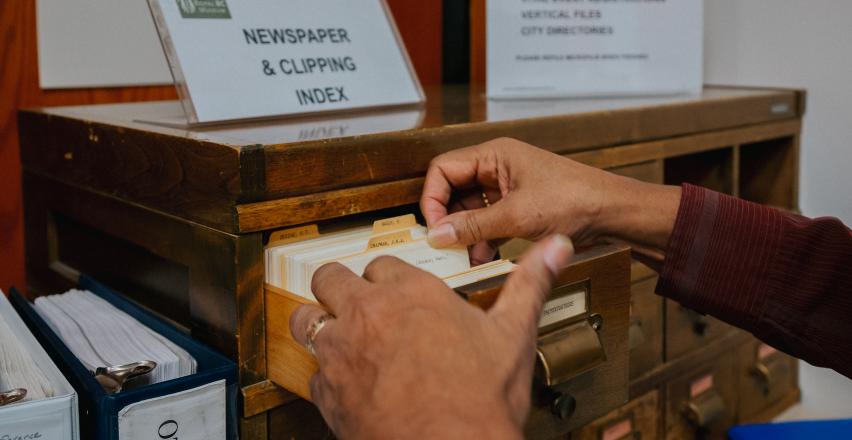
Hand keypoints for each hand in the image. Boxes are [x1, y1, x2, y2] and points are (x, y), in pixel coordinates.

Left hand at [290, 236, 573, 439]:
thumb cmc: (480, 402)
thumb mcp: (513, 334)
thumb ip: (530, 284)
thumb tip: (554, 248)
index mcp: (413, 293)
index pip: (381, 263)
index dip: (387, 276)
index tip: (393, 288)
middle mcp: (370, 313)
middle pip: (330, 278)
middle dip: (338, 286)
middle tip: (352, 300)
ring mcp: (342, 350)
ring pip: (307, 318)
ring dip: (320, 322)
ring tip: (338, 334)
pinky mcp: (326, 390)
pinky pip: (312, 372)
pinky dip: (325, 376)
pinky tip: (346, 383)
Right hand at [421, 138, 680, 264]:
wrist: (612, 213)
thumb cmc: (573, 201)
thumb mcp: (516, 216)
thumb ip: (473, 226)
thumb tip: (437, 235)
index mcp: (493, 155)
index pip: (443, 169)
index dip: (432, 198)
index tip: (433, 228)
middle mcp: (496, 167)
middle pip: (453, 189)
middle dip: (448, 218)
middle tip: (445, 245)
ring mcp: (507, 187)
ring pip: (470, 207)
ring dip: (466, 232)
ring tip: (467, 256)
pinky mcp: (518, 206)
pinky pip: (488, 219)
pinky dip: (483, 237)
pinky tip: (485, 256)